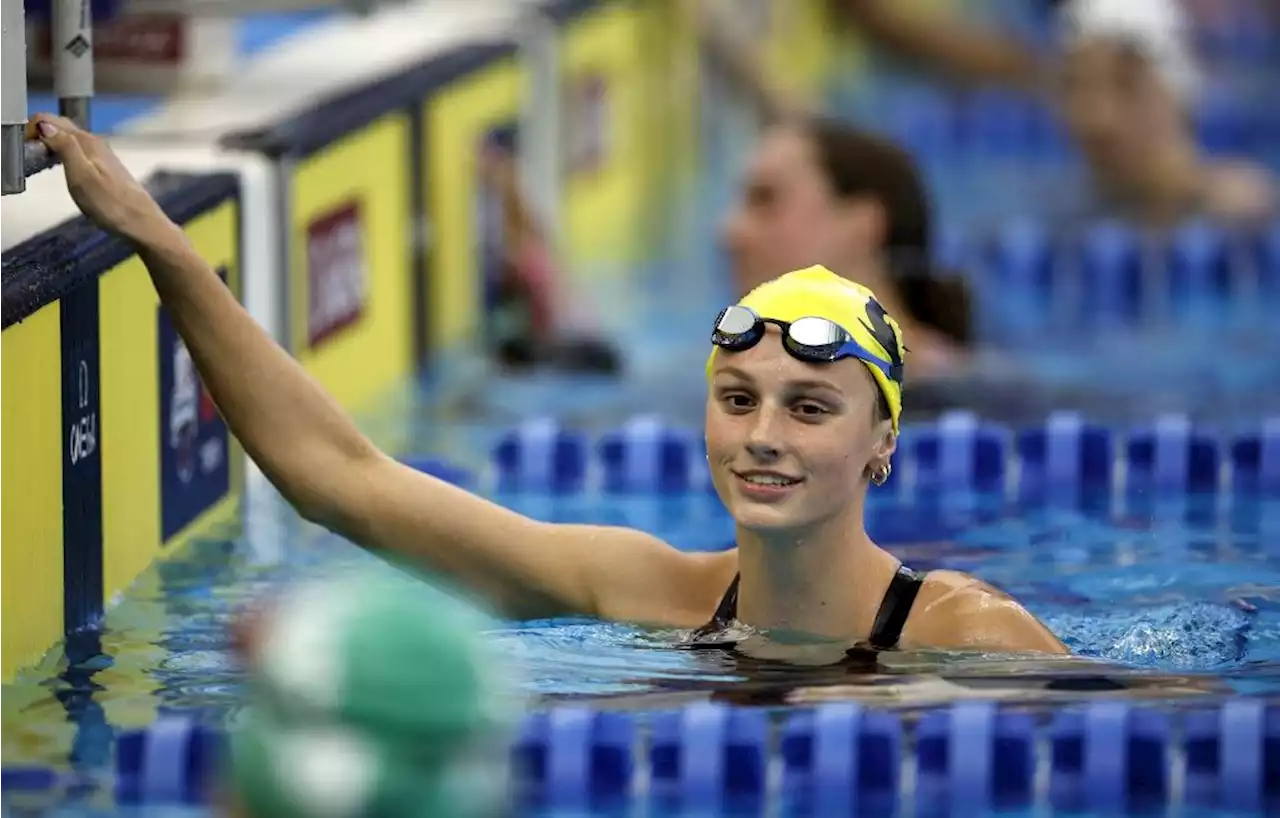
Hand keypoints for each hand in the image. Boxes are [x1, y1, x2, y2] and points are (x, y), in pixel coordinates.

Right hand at [26, 113, 168, 240]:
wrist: (142, 224)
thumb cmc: (110, 204)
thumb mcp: (81, 176)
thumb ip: (65, 147)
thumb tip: (47, 125)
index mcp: (87, 142)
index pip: (53, 120)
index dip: (34, 128)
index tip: (27, 147)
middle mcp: (97, 144)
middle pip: (63, 128)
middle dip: (42, 134)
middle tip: (31, 153)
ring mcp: (104, 156)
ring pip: (72, 140)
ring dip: (53, 144)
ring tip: (42, 160)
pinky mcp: (108, 169)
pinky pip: (80, 152)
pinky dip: (66, 154)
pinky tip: (64, 169)